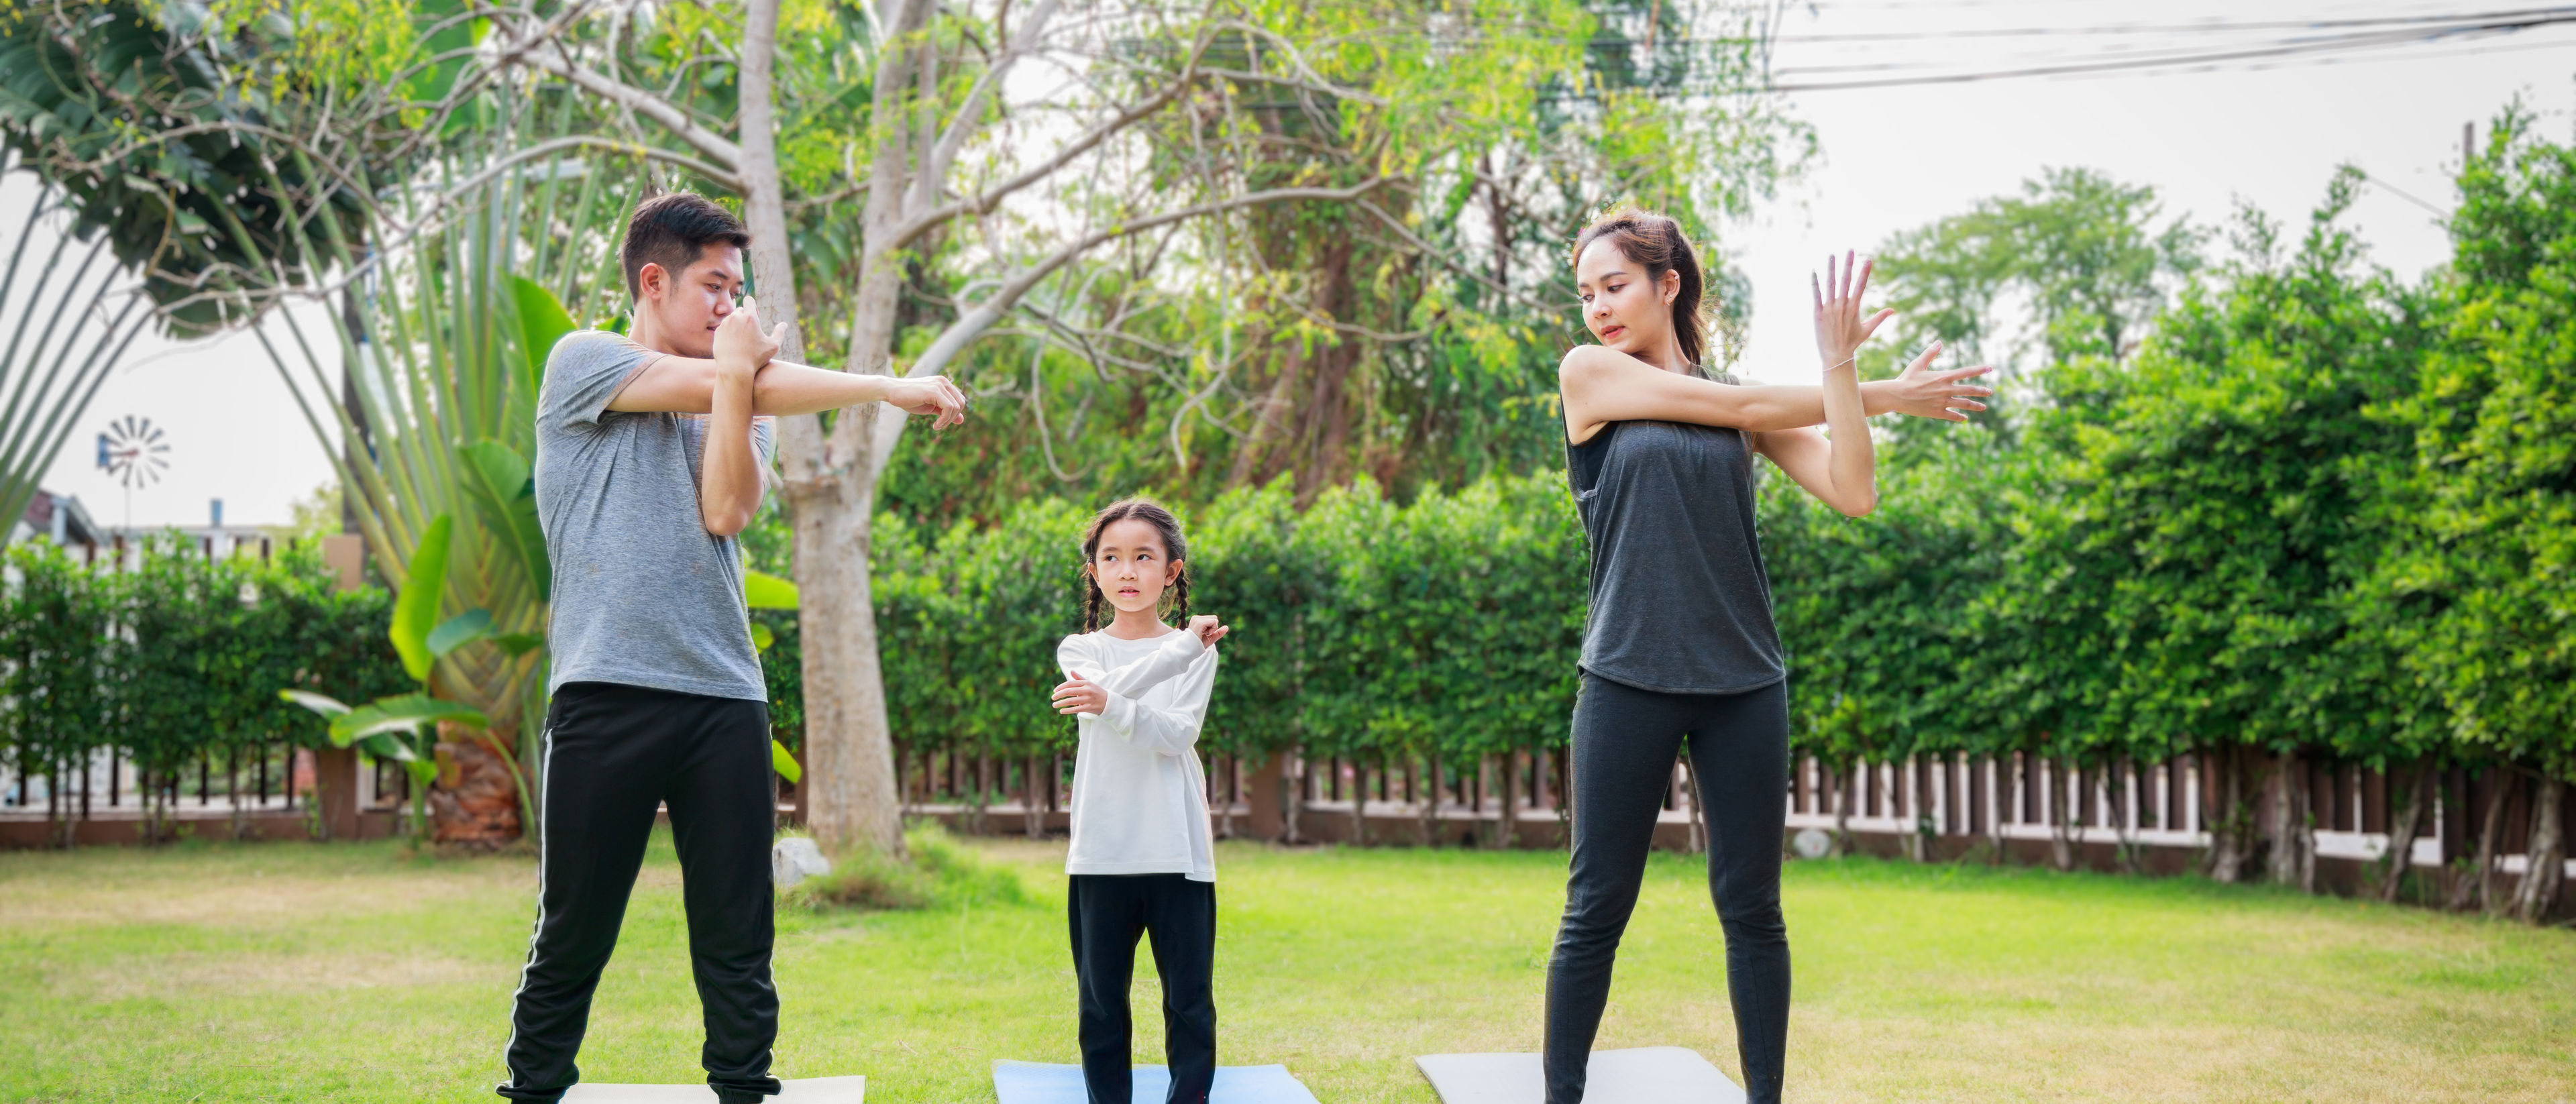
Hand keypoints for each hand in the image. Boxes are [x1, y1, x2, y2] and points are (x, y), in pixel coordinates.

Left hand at [714, 295, 785, 375]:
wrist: (734, 369)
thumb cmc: (755, 358)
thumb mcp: (773, 346)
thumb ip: (780, 333)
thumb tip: (784, 324)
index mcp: (750, 317)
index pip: (749, 300)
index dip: (753, 306)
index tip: (756, 316)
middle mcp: (735, 317)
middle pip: (740, 310)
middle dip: (745, 317)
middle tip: (750, 331)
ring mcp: (724, 324)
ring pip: (731, 319)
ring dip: (736, 325)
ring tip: (742, 339)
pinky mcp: (717, 332)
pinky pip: (723, 328)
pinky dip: (728, 333)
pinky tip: (733, 344)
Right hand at [889, 375, 968, 429]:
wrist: (891, 392)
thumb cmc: (909, 399)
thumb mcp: (931, 407)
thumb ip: (946, 412)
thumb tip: (962, 420)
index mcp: (944, 383)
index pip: (959, 400)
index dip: (954, 414)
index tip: (942, 422)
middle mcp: (944, 382)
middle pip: (961, 403)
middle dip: (953, 418)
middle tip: (939, 426)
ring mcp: (939, 385)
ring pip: (956, 407)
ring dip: (948, 421)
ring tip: (937, 426)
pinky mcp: (934, 390)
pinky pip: (949, 408)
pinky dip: (944, 420)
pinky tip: (935, 426)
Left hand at [1051, 672, 1107, 715]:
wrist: (1109, 702)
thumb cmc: (1096, 692)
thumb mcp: (1089, 683)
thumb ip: (1079, 678)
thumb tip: (1071, 671)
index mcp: (1086, 683)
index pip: (1070, 683)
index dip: (1061, 687)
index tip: (1054, 691)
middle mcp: (1087, 690)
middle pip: (1069, 691)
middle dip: (1059, 695)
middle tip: (1052, 698)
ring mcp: (1088, 699)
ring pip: (1071, 701)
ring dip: (1061, 703)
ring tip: (1054, 705)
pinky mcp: (1089, 707)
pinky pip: (1076, 709)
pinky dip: (1067, 710)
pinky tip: (1061, 711)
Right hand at [1185, 614, 1229, 649]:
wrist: (1191, 650)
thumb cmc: (1198, 645)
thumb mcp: (1210, 638)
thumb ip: (1218, 633)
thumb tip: (1227, 627)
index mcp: (1197, 620)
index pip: (1213, 619)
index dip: (1212, 628)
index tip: (1203, 634)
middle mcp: (1196, 618)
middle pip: (1215, 618)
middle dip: (1213, 627)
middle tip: (1203, 634)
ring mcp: (1197, 619)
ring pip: (1215, 619)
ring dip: (1212, 629)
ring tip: (1202, 634)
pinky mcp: (1199, 623)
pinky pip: (1214, 622)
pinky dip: (1212, 629)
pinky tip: (1203, 633)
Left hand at [1812, 251, 1893, 370]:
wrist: (1836, 355)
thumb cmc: (1852, 343)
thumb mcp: (1868, 329)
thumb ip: (1880, 317)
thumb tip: (1893, 310)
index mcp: (1854, 307)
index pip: (1861, 286)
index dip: (1865, 272)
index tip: (1868, 260)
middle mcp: (1842, 306)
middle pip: (1846, 280)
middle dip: (1849, 264)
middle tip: (1851, 250)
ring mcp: (1829, 309)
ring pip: (1830, 284)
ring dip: (1831, 269)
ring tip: (1832, 255)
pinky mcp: (1818, 313)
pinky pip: (1816, 295)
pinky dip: (1815, 283)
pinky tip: (1814, 271)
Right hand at [1882, 340, 1994, 421]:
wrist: (1896, 396)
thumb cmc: (1906, 378)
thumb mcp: (1918, 363)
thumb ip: (1930, 353)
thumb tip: (1939, 342)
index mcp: (1943, 377)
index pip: (1966, 372)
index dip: (1979, 370)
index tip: (1990, 368)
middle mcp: (1945, 390)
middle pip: (1969, 390)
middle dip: (1981, 391)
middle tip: (1990, 392)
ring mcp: (1942, 402)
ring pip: (1964, 404)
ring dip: (1975, 405)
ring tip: (1983, 407)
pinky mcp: (1936, 412)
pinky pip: (1952, 416)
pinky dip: (1960, 417)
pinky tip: (1965, 418)